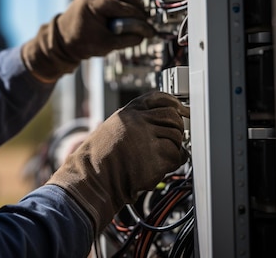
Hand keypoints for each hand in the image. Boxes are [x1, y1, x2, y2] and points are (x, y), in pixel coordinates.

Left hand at [21, 0, 153, 81]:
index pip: (125, 8)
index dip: (139, 20)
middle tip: (144, 21)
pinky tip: (129, 8)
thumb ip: (128, 39)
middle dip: (137, 7)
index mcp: (95, 1)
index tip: (149, 30)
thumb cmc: (80, 42)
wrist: (62, 38)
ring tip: (138, 15)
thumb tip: (146, 33)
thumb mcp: (106, 45)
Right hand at [46, 91, 188, 232]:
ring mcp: (147, 138)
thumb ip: (138, 122)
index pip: (159, 99)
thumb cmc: (100, 158)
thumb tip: (166, 123)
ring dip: (173, 148)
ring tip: (158, 157)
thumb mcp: (114, 128)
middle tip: (171, 141)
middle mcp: (138, 121)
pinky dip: (172, 162)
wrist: (92, 177)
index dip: (175, 104)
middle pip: (173, 117)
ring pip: (177, 136)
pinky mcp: (156, 157)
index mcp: (128, 113)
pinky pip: (177, 156)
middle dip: (177, 129)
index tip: (183, 110)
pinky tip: (159, 167)